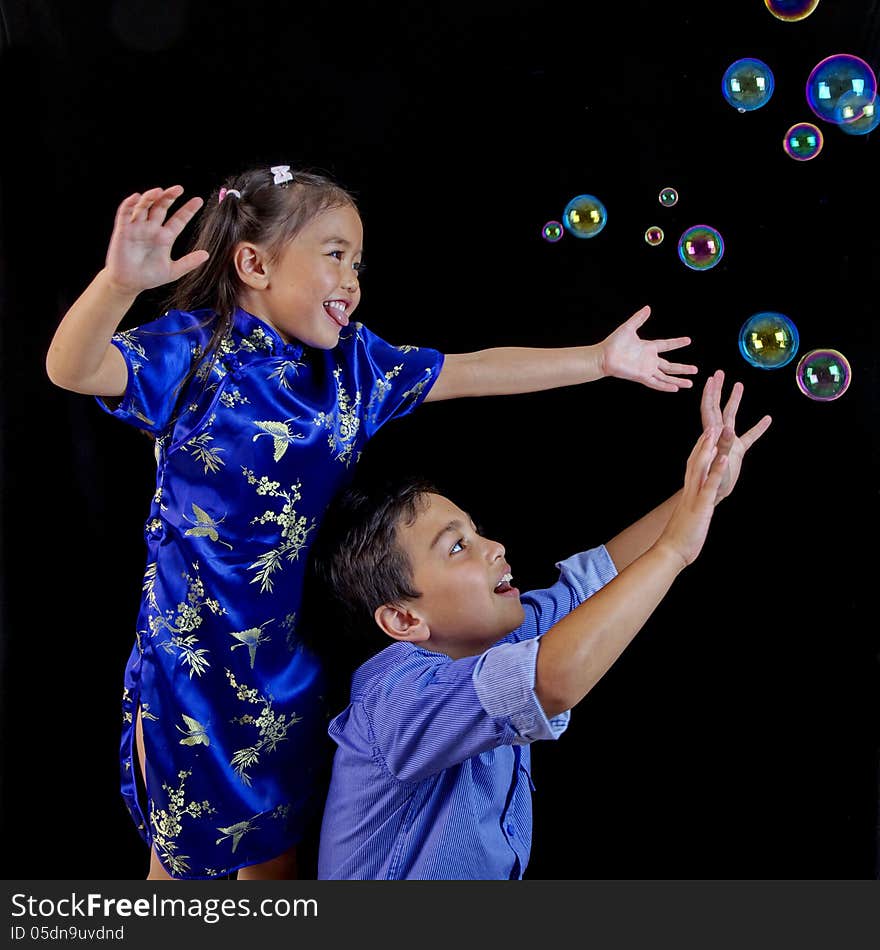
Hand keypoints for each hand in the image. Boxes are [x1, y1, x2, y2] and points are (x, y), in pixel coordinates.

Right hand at [103, 186, 209, 294]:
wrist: (129, 283)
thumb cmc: (149, 276)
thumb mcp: (173, 271)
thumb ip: (189, 263)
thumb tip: (207, 255)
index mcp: (165, 237)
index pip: (178, 220)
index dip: (188, 210)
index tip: (198, 200)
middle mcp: (152, 229)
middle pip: (161, 207)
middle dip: (169, 197)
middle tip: (179, 188)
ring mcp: (137, 227)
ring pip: (144, 207)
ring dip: (151, 197)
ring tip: (159, 191)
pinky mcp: (123, 230)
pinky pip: (125, 213)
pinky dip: (130, 204)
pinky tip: (136, 197)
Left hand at [600, 305, 697, 391]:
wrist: (603, 356)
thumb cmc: (614, 342)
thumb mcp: (629, 328)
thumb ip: (639, 318)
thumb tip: (648, 308)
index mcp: (648, 347)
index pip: (667, 345)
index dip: (677, 343)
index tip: (688, 340)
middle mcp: (649, 360)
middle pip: (670, 366)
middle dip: (683, 368)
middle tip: (696, 369)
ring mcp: (646, 369)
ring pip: (666, 376)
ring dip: (678, 380)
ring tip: (691, 383)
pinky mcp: (641, 376)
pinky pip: (656, 383)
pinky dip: (665, 386)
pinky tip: (675, 388)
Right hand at [657, 426, 728, 567]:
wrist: (669, 553)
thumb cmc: (678, 541)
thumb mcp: (687, 521)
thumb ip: (691, 511)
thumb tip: (692, 511)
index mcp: (687, 496)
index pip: (692, 469)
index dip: (698, 453)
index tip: (704, 439)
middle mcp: (689, 492)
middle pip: (694, 462)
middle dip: (703, 444)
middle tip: (710, 426)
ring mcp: (694, 497)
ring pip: (701, 467)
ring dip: (709, 448)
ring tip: (716, 431)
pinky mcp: (701, 506)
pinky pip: (710, 485)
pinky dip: (716, 470)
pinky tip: (723, 457)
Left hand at [700, 369, 771, 503]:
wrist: (712, 495)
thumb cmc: (711, 482)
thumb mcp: (719, 462)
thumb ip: (723, 445)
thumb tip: (727, 427)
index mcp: (712, 435)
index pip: (709, 409)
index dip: (710, 393)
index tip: (712, 378)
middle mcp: (718, 434)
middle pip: (717, 407)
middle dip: (718, 390)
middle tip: (720, 373)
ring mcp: (728, 441)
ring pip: (731, 417)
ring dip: (735, 401)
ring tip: (739, 385)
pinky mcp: (736, 451)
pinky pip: (749, 436)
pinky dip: (758, 427)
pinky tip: (768, 419)